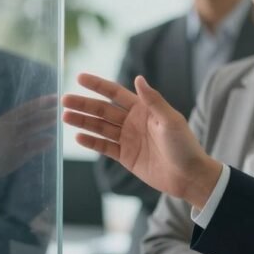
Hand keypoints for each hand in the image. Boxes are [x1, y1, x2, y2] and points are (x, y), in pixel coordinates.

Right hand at [0, 94, 57, 187]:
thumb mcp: (1, 130)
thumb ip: (16, 123)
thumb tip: (36, 115)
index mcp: (4, 121)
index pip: (25, 109)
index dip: (40, 103)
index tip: (54, 98)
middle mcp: (6, 129)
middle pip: (29, 118)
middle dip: (45, 112)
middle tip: (60, 107)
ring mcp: (9, 142)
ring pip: (29, 130)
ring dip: (44, 123)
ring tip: (57, 118)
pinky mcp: (12, 155)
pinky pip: (29, 148)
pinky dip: (40, 144)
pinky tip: (51, 140)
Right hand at [62, 73, 220, 207]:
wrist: (189, 176)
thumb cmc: (185, 145)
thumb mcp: (170, 120)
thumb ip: (153, 100)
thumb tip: (138, 78)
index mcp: (143, 108)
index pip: (115, 93)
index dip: (97, 85)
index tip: (79, 78)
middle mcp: (132, 121)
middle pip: (102, 110)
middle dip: (83, 104)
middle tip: (64, 100)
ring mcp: (128, 139)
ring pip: (100, 127)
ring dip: (82, 121)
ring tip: (65, 116)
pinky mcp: (126, 156)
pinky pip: (104, 147)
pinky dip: (91, 142)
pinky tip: (78, 137)